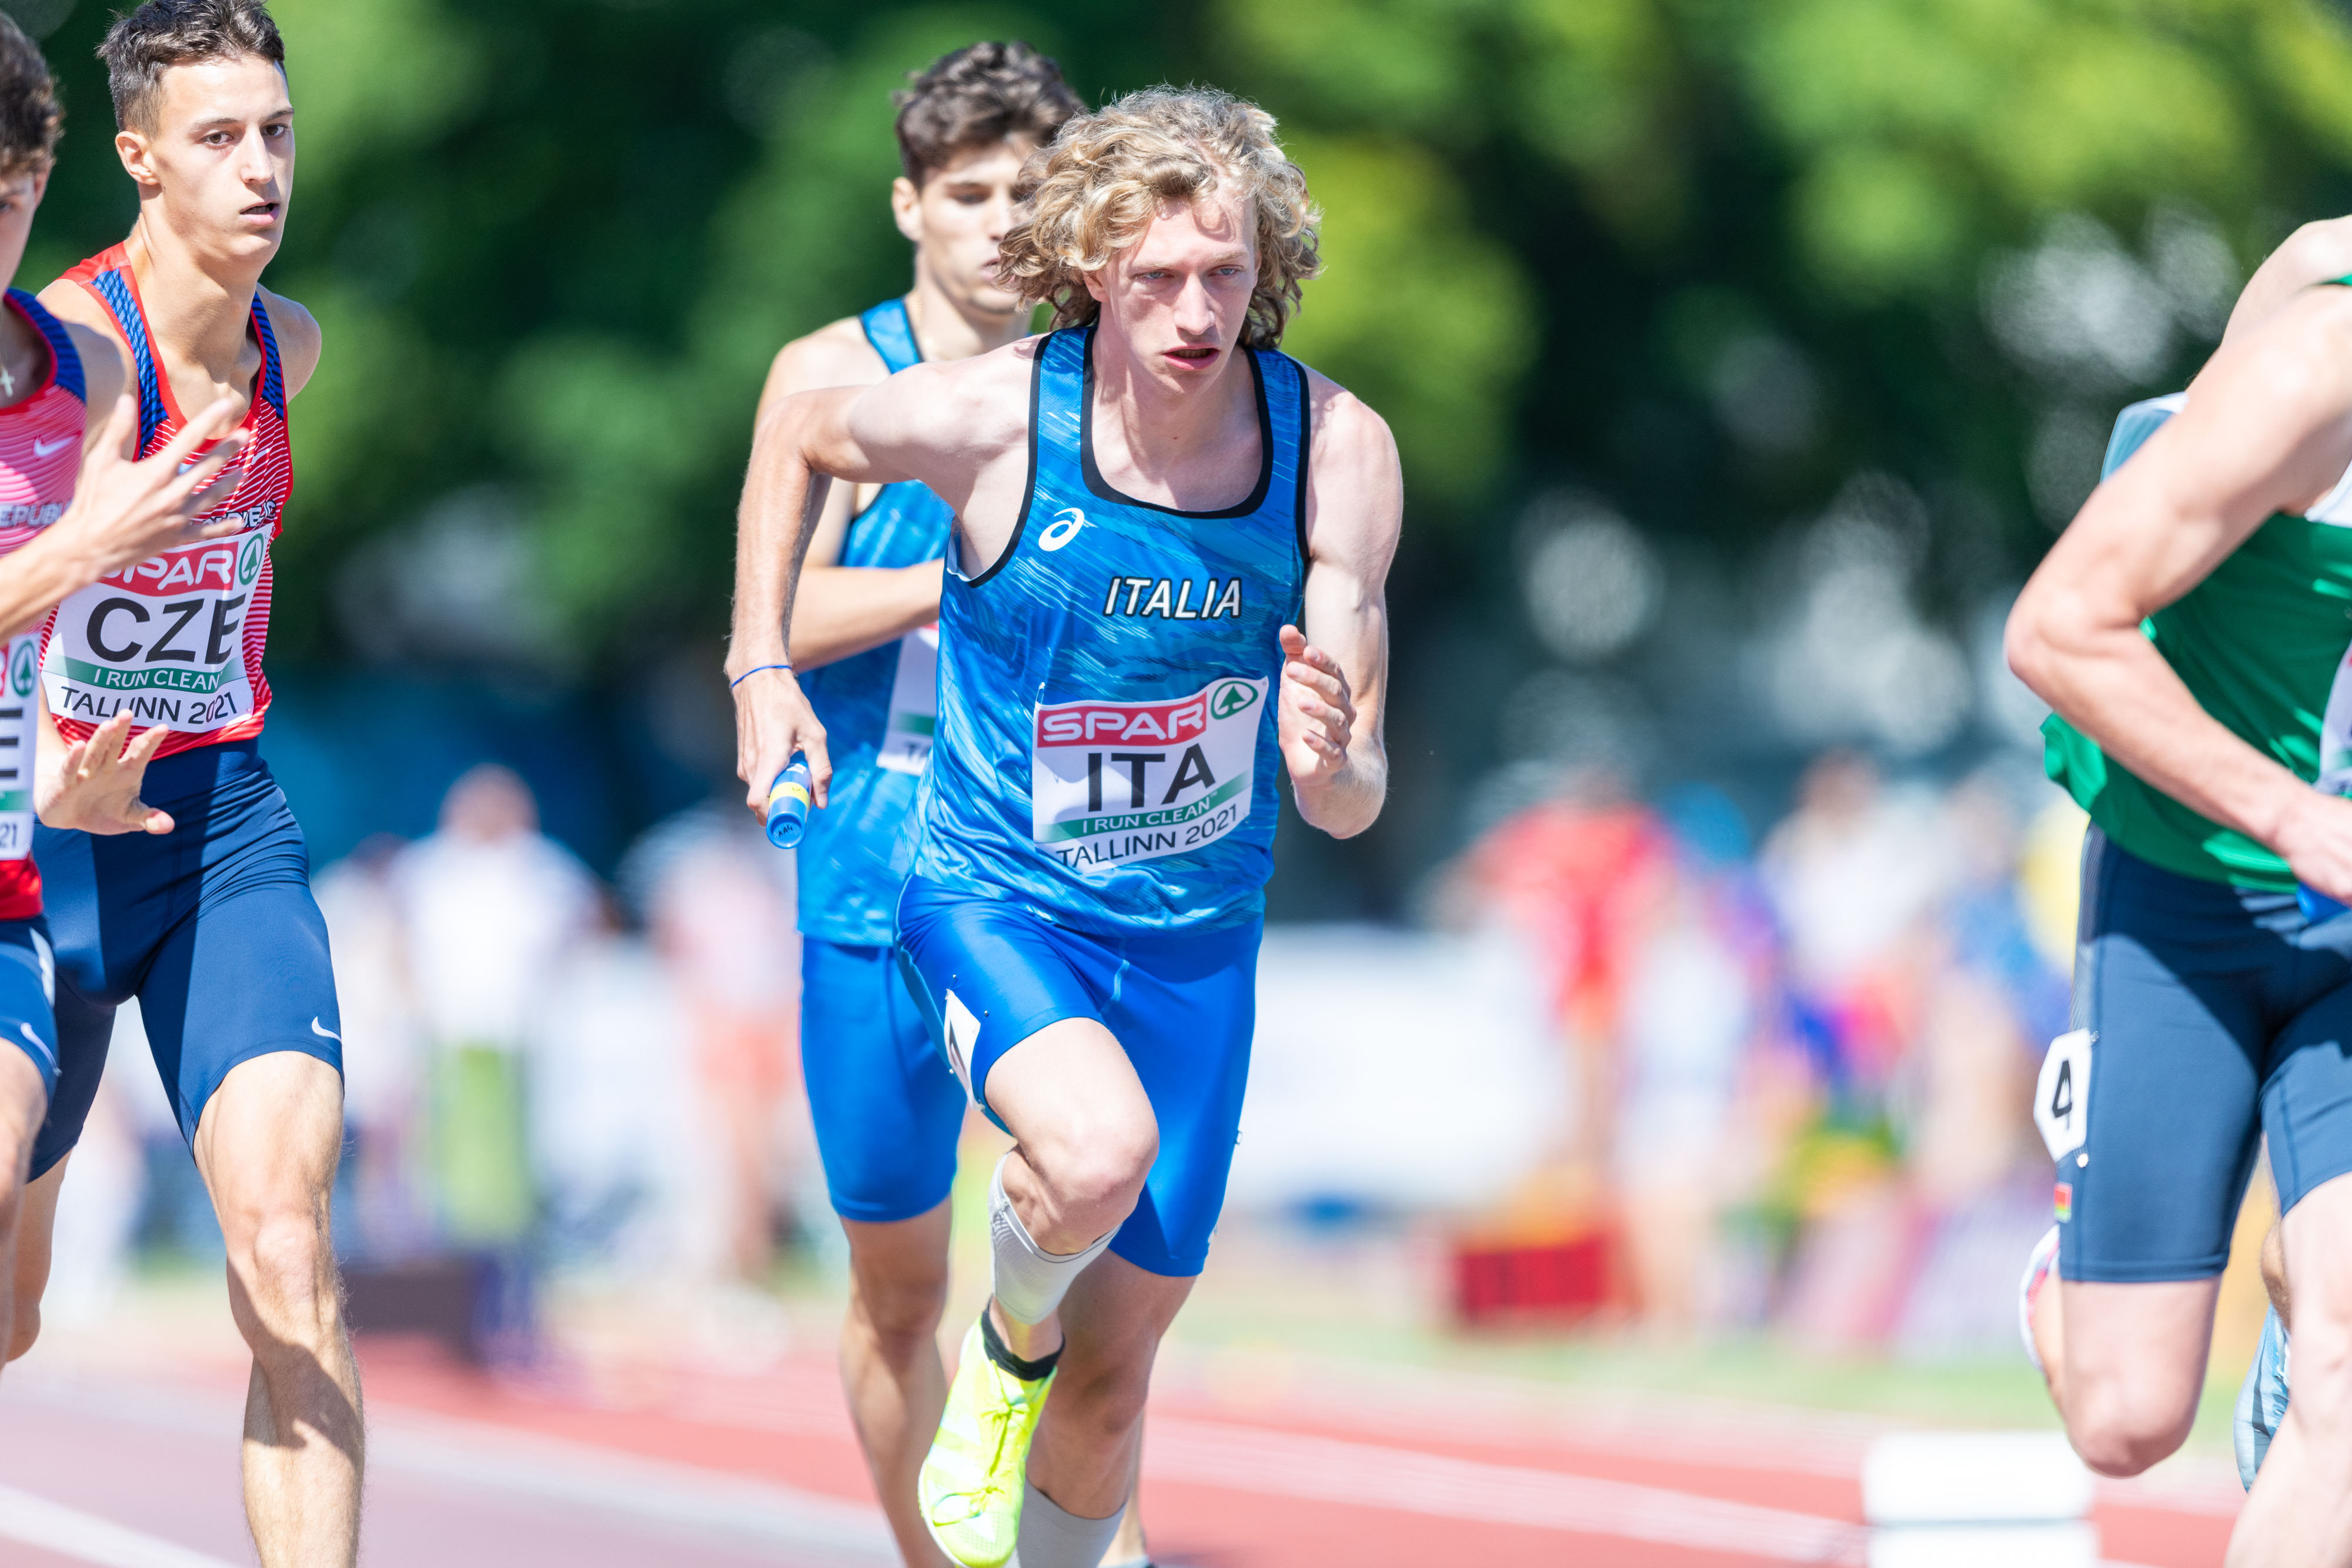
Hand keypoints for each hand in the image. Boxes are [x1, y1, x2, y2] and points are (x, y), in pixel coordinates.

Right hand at [37, 713, 171, 835]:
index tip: (163, 727)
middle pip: (115, 746)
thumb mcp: (129, 818)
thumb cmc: (104, 810)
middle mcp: (107, 768)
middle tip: (128, 713)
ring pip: (95, 753)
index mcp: (127, 772)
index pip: (140, 753)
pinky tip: (78, 746)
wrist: (70, 817)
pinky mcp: (66, 784)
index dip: (150, 741)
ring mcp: (85, 774)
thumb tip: (169, 826)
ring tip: (109, 724)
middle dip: (121, 730)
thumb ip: (148, 819)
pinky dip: (74, 759)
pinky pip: (70, 769)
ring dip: (101, 739)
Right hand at [53, 392, 249, 579]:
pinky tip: (239, 522)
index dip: (209, 420)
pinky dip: (224, 527)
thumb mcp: (100, 461)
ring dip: (230, 483)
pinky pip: (207, 532)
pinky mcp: (177, 538)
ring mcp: (179, 517)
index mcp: (157, 473)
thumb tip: (126, 398)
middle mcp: (174, 494)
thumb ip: (117, 429)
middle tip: (245, 435)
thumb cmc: (92, 501)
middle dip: (229, 449)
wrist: (89, 545)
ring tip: (243, 472)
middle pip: (209, 466)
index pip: (189, 439)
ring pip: (213, 496)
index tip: (226, 405)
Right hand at [730, 666, 830, 815]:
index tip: (793, 819)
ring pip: (760, 794)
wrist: (759, 681)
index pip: (757, 802)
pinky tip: (787, 769)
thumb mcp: (815, 735)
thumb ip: (821, 770)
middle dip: (783, 809)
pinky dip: (772, 785)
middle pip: (762, 804)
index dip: (773, 818)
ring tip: (798, 778)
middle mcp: (751, 765)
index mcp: (768, 760)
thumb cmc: (788, 704)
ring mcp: (745, 763)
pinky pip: (757, 783)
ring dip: (778, 795)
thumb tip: (822, 802)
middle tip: (805, 800)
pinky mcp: (744, 760)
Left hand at [1277, 624, 1354, 784]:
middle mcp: (1343, 712)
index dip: (1322, 661)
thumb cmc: (1302, 719)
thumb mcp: (1293, 686)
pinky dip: (1320, 744)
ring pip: (1338, 720)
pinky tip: (1305, 736)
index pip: (1335, 672)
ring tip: (1300, 702)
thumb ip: (1293, 656)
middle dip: (1315, 680)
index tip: (1306, 650)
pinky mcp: (1335, 760)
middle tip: (1291, 670)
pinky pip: (1333, 752)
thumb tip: (1287, 628)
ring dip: (1319, 710)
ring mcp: (1341, 737)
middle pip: (1336, 692)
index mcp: (1336, 692)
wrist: (1307, 763)